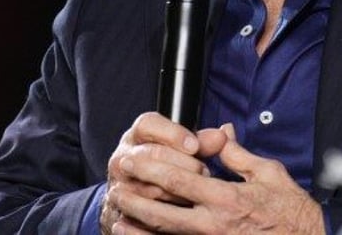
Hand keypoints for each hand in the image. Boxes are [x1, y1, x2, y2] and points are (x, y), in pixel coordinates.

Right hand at [101, 111, 228, 232]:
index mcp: (136, 136)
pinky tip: (183, 211)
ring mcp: (119, 186)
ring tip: (198, 192)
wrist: (137, 196)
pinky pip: (143, 215)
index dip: (172, 134)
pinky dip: (166, 214)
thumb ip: (202, 141)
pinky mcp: (120, 213)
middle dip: (181, 164)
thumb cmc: (164, 164)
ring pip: (150, 188)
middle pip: (151, 155)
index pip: (148, 125)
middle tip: (203, 171)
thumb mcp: (180, 148)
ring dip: (177, 192)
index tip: (195, 145)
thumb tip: (222, 135)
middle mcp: (122, 158)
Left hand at [106, 122, 324, 233]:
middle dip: (136, 199)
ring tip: (117, 215)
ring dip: (139, 227)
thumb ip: (238, 154)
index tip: (133, 158)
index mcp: (227, 197)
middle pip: (164, 212)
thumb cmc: (291, 209)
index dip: (151, 169)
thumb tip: (221, 133)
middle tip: (116, 185)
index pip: (180, 180)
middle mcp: (215, 223)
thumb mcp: (268, 173)